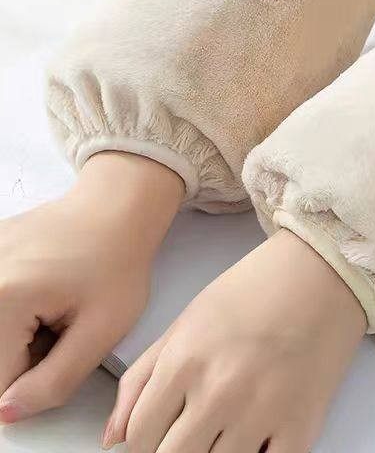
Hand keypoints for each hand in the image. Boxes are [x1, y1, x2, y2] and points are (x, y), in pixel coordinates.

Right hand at [0, 152, 182, 422]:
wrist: (118, 207)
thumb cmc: (118, 258)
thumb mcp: (103, 329)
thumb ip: (55, 381)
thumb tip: (10, 412)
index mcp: (4, 299)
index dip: (36, 378)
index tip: (63, 347)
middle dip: (22, 356)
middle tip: (60, 325)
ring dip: (17, 336)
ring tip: (53, 306)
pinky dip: (13, 313)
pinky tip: (41, 293)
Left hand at [105, 229, 366, 451]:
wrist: (324, 270)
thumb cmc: (257, 287)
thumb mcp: (189, 319)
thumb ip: (142, 376)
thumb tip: (113, 438)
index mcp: (185, 361)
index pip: (138, 438)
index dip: (140, 444)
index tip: (154, 438)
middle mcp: (219, 392)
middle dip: (172, 451)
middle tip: (188, 433)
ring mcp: (262, 413)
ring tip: (222, 430)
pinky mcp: (301, 426)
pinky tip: (253, 438)